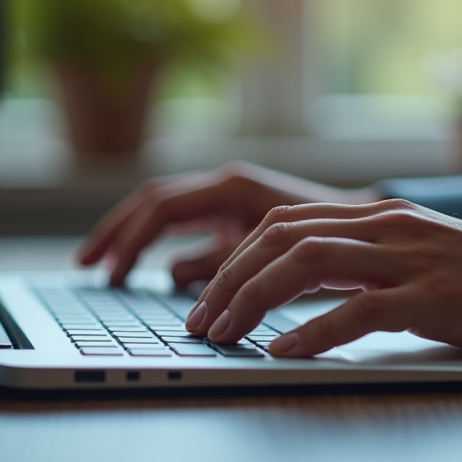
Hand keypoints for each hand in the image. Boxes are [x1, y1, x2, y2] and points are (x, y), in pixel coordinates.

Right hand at [78, 162, 378, 286]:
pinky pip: (188, 224)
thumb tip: (177, 277)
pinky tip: (154, 271)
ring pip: (166, 210)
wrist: (374, 225)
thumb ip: (227, 262)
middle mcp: (227, 185)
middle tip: (86, 265)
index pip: (161, 209)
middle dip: (117, 232)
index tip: (110, 273)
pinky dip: (165, 245)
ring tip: (108, 269)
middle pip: (153, 203)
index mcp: (233, 187)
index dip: (130, 241)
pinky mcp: (237, 212)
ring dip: (135, 237)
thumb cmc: (335, 235)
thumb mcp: (278, 253)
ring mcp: (230, 196)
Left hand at [183, 198, 461, 357]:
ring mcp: (409, 258)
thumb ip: (367, 265)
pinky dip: (312, 331)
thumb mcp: (418, 258)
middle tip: (199, 319)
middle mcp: (386, 227)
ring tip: (224, 333)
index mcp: (378, 216)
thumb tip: (306, 295)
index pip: (284, 224)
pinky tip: (282, 350)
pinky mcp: (433, 297)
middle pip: (281, 238)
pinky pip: (357, 310)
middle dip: (228, 278)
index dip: (236, 258)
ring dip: (253, 299)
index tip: (208, 296)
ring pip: (307, 263)